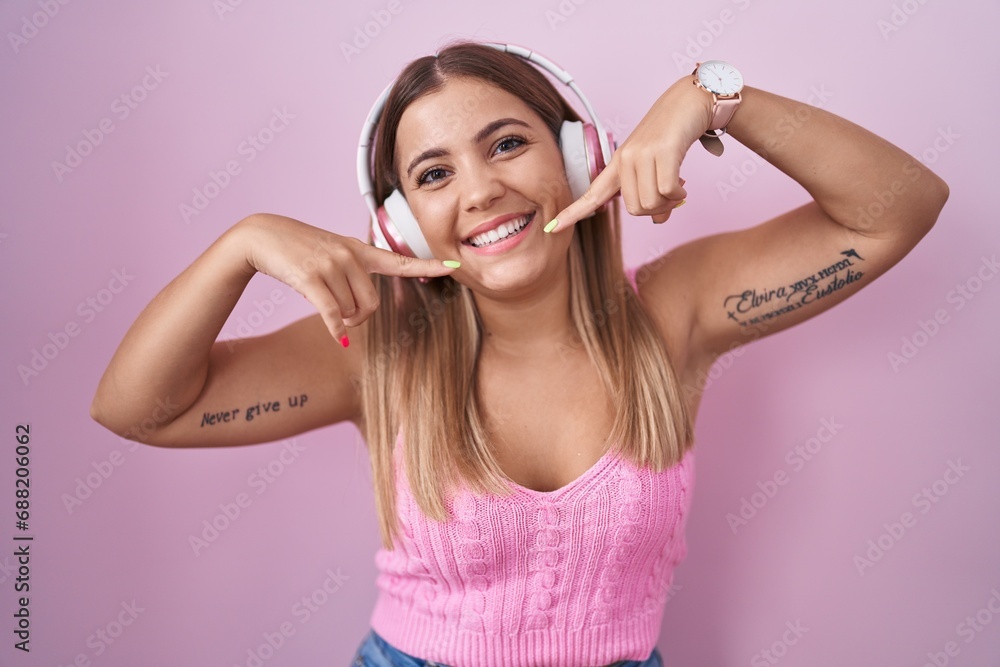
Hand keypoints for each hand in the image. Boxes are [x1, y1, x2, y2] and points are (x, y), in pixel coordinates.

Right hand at [237, 213, 458, 344]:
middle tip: (342, 313)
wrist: (264, 236)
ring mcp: (332, 265)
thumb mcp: (333, 253)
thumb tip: (358, 317)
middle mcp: (351, 256)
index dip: (428, 266)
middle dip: (359, 317)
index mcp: (361, 251)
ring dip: (340, 319)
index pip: (401, 260)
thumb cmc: (301, 250)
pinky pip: (333, 314)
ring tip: (322, 301)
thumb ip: (354, 273)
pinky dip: (336, 329)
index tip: (454, 267)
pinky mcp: (312, 277)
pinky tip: (337, 337)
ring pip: (351, 311)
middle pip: (372, 304)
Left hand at [545, 75, 712, 230]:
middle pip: (634, 209)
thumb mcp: (657, 167)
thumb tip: (657, 219)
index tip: (551, 228)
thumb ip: (652, 193)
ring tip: (679, 188)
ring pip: (650, 202)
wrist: (689, 101)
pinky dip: (679, 194)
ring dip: (670, 202)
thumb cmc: (672, 135)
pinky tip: (684, 185)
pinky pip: (667, 190)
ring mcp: (641, 153)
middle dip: (657, 210)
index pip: (591, 194)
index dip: (572, 213)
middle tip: (672, 197)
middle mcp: (625, 159)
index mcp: (618, 164)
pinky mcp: (662, 150)